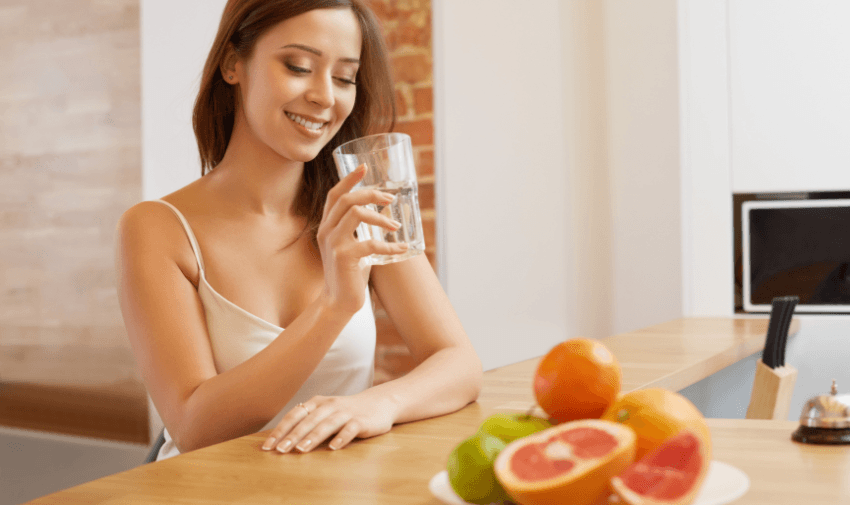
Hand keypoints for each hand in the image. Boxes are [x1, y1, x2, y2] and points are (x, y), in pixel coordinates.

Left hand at [261, 393, 396, 452]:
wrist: (379, 403)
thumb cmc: (345, 411)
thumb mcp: (324, 412)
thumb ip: (306, 422)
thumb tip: (280, 440)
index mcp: (316, 403)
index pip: (294, 415)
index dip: (280, 430)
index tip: (267, 446)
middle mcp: (329, 405)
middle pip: (308, 421)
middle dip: (292, 436)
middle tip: (280, 451)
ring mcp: (346, 412)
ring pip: (327, 424)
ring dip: (313, 437)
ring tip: (301, 450)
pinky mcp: (362, 421)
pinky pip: (350, 429)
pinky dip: (341, 438)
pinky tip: (333, 448)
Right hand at [317, 163, 408, 313]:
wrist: (338, 302)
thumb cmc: (348, 273)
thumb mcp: (351, 245)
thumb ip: (359, 229)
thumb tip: (386, 212)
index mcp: (327, 225)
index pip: (335, 194)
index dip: (349, 179)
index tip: (365, 167)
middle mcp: (326, 231)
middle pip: (347, 199)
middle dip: (371, 194)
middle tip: (391, 199)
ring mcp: (334, 244)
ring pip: (356, 214)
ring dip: (380, 218)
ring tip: (396, 227)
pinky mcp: (343, 259)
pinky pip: (370, 244)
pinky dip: (390, 246)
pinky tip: (402, 249)